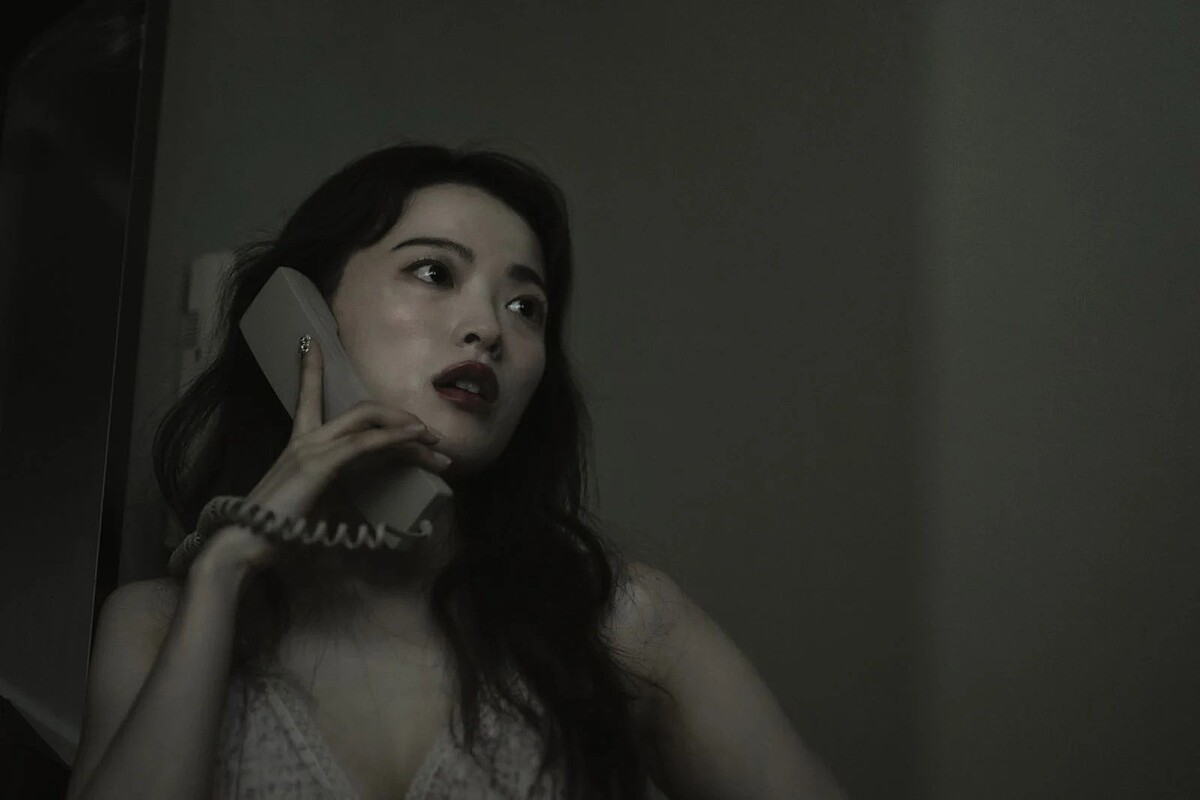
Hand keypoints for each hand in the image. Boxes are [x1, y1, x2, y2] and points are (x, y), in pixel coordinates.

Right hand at [191, 335, 450, 579]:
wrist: (245, 544)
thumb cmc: (277, 530)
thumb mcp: (314, 502)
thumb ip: (335, 489)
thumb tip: (361, 493)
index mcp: (299, 444)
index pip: (308, 396)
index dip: (310, 369)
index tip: (310, 342)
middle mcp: (305, 439)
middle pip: (360, 410)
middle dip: (398, 415)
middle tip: (429, 434)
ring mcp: (311, 448)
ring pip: (368, 421)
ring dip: (406, 428)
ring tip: (434, 440)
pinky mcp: (319, 465)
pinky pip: (364, 443)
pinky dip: (394, 437)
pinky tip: (415, 437)